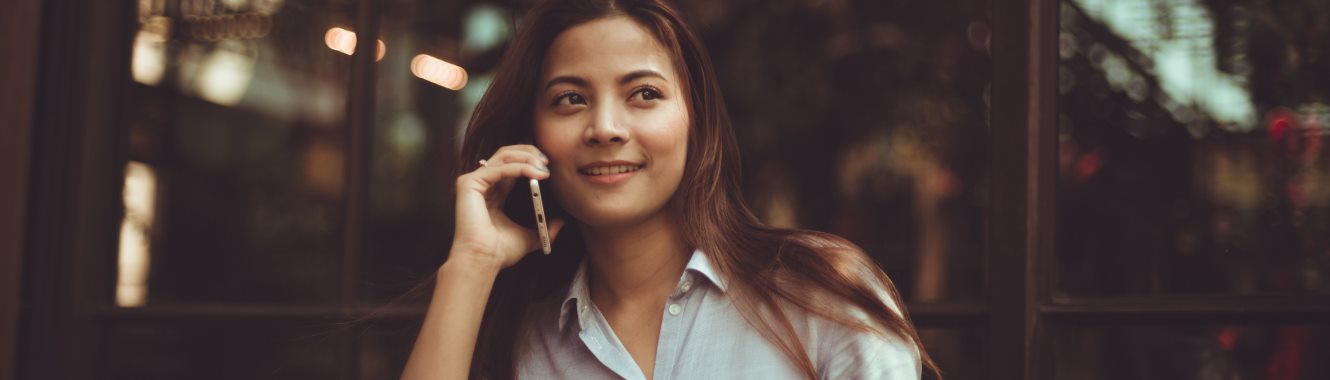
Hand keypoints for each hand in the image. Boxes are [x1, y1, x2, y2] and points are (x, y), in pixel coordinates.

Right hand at [450, 144, 566, 270]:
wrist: (484, 260)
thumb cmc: (500, 252)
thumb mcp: (530, 237)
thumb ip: (544, 229)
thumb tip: (561, 223)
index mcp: (494, 193)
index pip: (512, 166)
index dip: (530, 161)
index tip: (548, 166)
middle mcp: (483, 184)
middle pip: (506, 154)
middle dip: (529, 153)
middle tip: (547, 161)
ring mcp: (474, 182)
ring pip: (503, 156)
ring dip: (527, 158)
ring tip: (544, 167)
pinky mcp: (469, 184)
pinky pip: (499, 168)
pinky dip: (519, 168)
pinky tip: (534, 173)